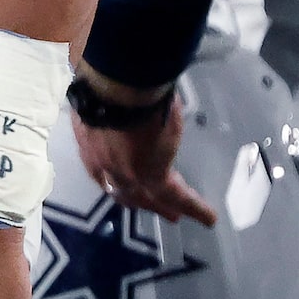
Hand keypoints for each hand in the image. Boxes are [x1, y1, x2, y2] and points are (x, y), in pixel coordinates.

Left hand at [73, 90, 217, 226]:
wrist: (114, 86)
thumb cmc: (106, 82)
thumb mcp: (102, 99)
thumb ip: (110, 108)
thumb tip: (113, 97)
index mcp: (89, 142)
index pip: (101, 167)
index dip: (114, 176)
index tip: (124, 182)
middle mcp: (102, 163)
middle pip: (122, 189)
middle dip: (138, 199)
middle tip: (152, 207)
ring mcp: (125, 172)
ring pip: (148, 196)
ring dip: (163, 206)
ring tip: (177, 214)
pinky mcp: (154, 175)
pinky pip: (177, 195)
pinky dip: (194, 207)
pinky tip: (208, 216)